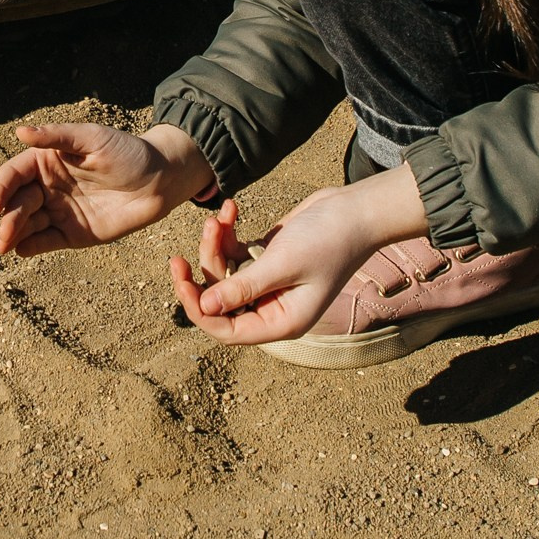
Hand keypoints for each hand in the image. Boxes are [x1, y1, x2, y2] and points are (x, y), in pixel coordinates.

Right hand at [0, 122, 215, 256]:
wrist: (161, 181)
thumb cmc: (127, 152)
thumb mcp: (93, 138)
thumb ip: (57, 137)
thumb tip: (21, 132)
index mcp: (47, 161)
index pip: (14, 175)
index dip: (0, 189)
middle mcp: (47, 187)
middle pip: (17, 203)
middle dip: (7, 219)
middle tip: (2, 235)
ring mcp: (59, 212)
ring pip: (27, 225)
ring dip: (13, 235)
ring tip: (4, 246)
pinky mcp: (72, 234)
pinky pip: (47, 242)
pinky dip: (32, 247)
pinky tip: (22, 250)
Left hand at [168, 170, 429, 345]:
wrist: (357, 209)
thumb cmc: (329, 240)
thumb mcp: (282, 264)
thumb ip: (243, 287)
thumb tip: (204, 307)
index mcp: (281, 322)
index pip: (227, 330)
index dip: (199, 309)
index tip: (181, 280)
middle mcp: (273, 307)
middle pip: (220, 303)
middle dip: (204, 273)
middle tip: (183, 253)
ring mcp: (270, 283)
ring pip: (224, 274)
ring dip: (215, 247)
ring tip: (219, 219)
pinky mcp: (268, 259)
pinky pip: (234, 254)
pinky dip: (228, 234)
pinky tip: (231, 208)